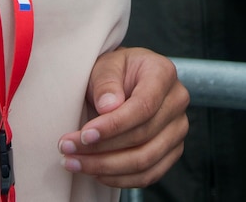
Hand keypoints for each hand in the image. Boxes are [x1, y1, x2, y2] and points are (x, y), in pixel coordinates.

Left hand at [61, 46, 188, 187]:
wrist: (126, 81)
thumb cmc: (115, 72)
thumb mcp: (105, 66)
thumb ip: (106, 82)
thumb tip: (108, 108)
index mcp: (163, 74)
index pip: (143, 106)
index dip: (114, 125)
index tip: (85, 135)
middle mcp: (177, 101)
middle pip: (143, 137)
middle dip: (101, 149)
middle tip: (68, 149)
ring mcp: (178, 129)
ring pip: (145, 160)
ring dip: (106, 168)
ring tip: (74, 162)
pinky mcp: (172, 151)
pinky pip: (149, 175)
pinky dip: (119, 179)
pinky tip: (95, 172)